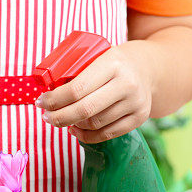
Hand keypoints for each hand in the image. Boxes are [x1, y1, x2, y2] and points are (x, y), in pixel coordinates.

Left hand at [36, 42, 153, 143]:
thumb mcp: (99, 56)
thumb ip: (78, 72)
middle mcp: (127, 84)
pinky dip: (87, 135)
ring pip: (95, 124)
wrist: (150, 67)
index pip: (77, 88)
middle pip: (85, 110)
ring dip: (72, 125)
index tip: (41, 102)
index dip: (54, 99)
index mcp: (113, 63)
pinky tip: (76, 129)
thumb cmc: (115, 62)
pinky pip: (107, 134)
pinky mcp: (139, 118)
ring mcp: (135, 103)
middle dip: (59, 117)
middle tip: (46, 117)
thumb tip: (47, 93)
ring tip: (62, 121)